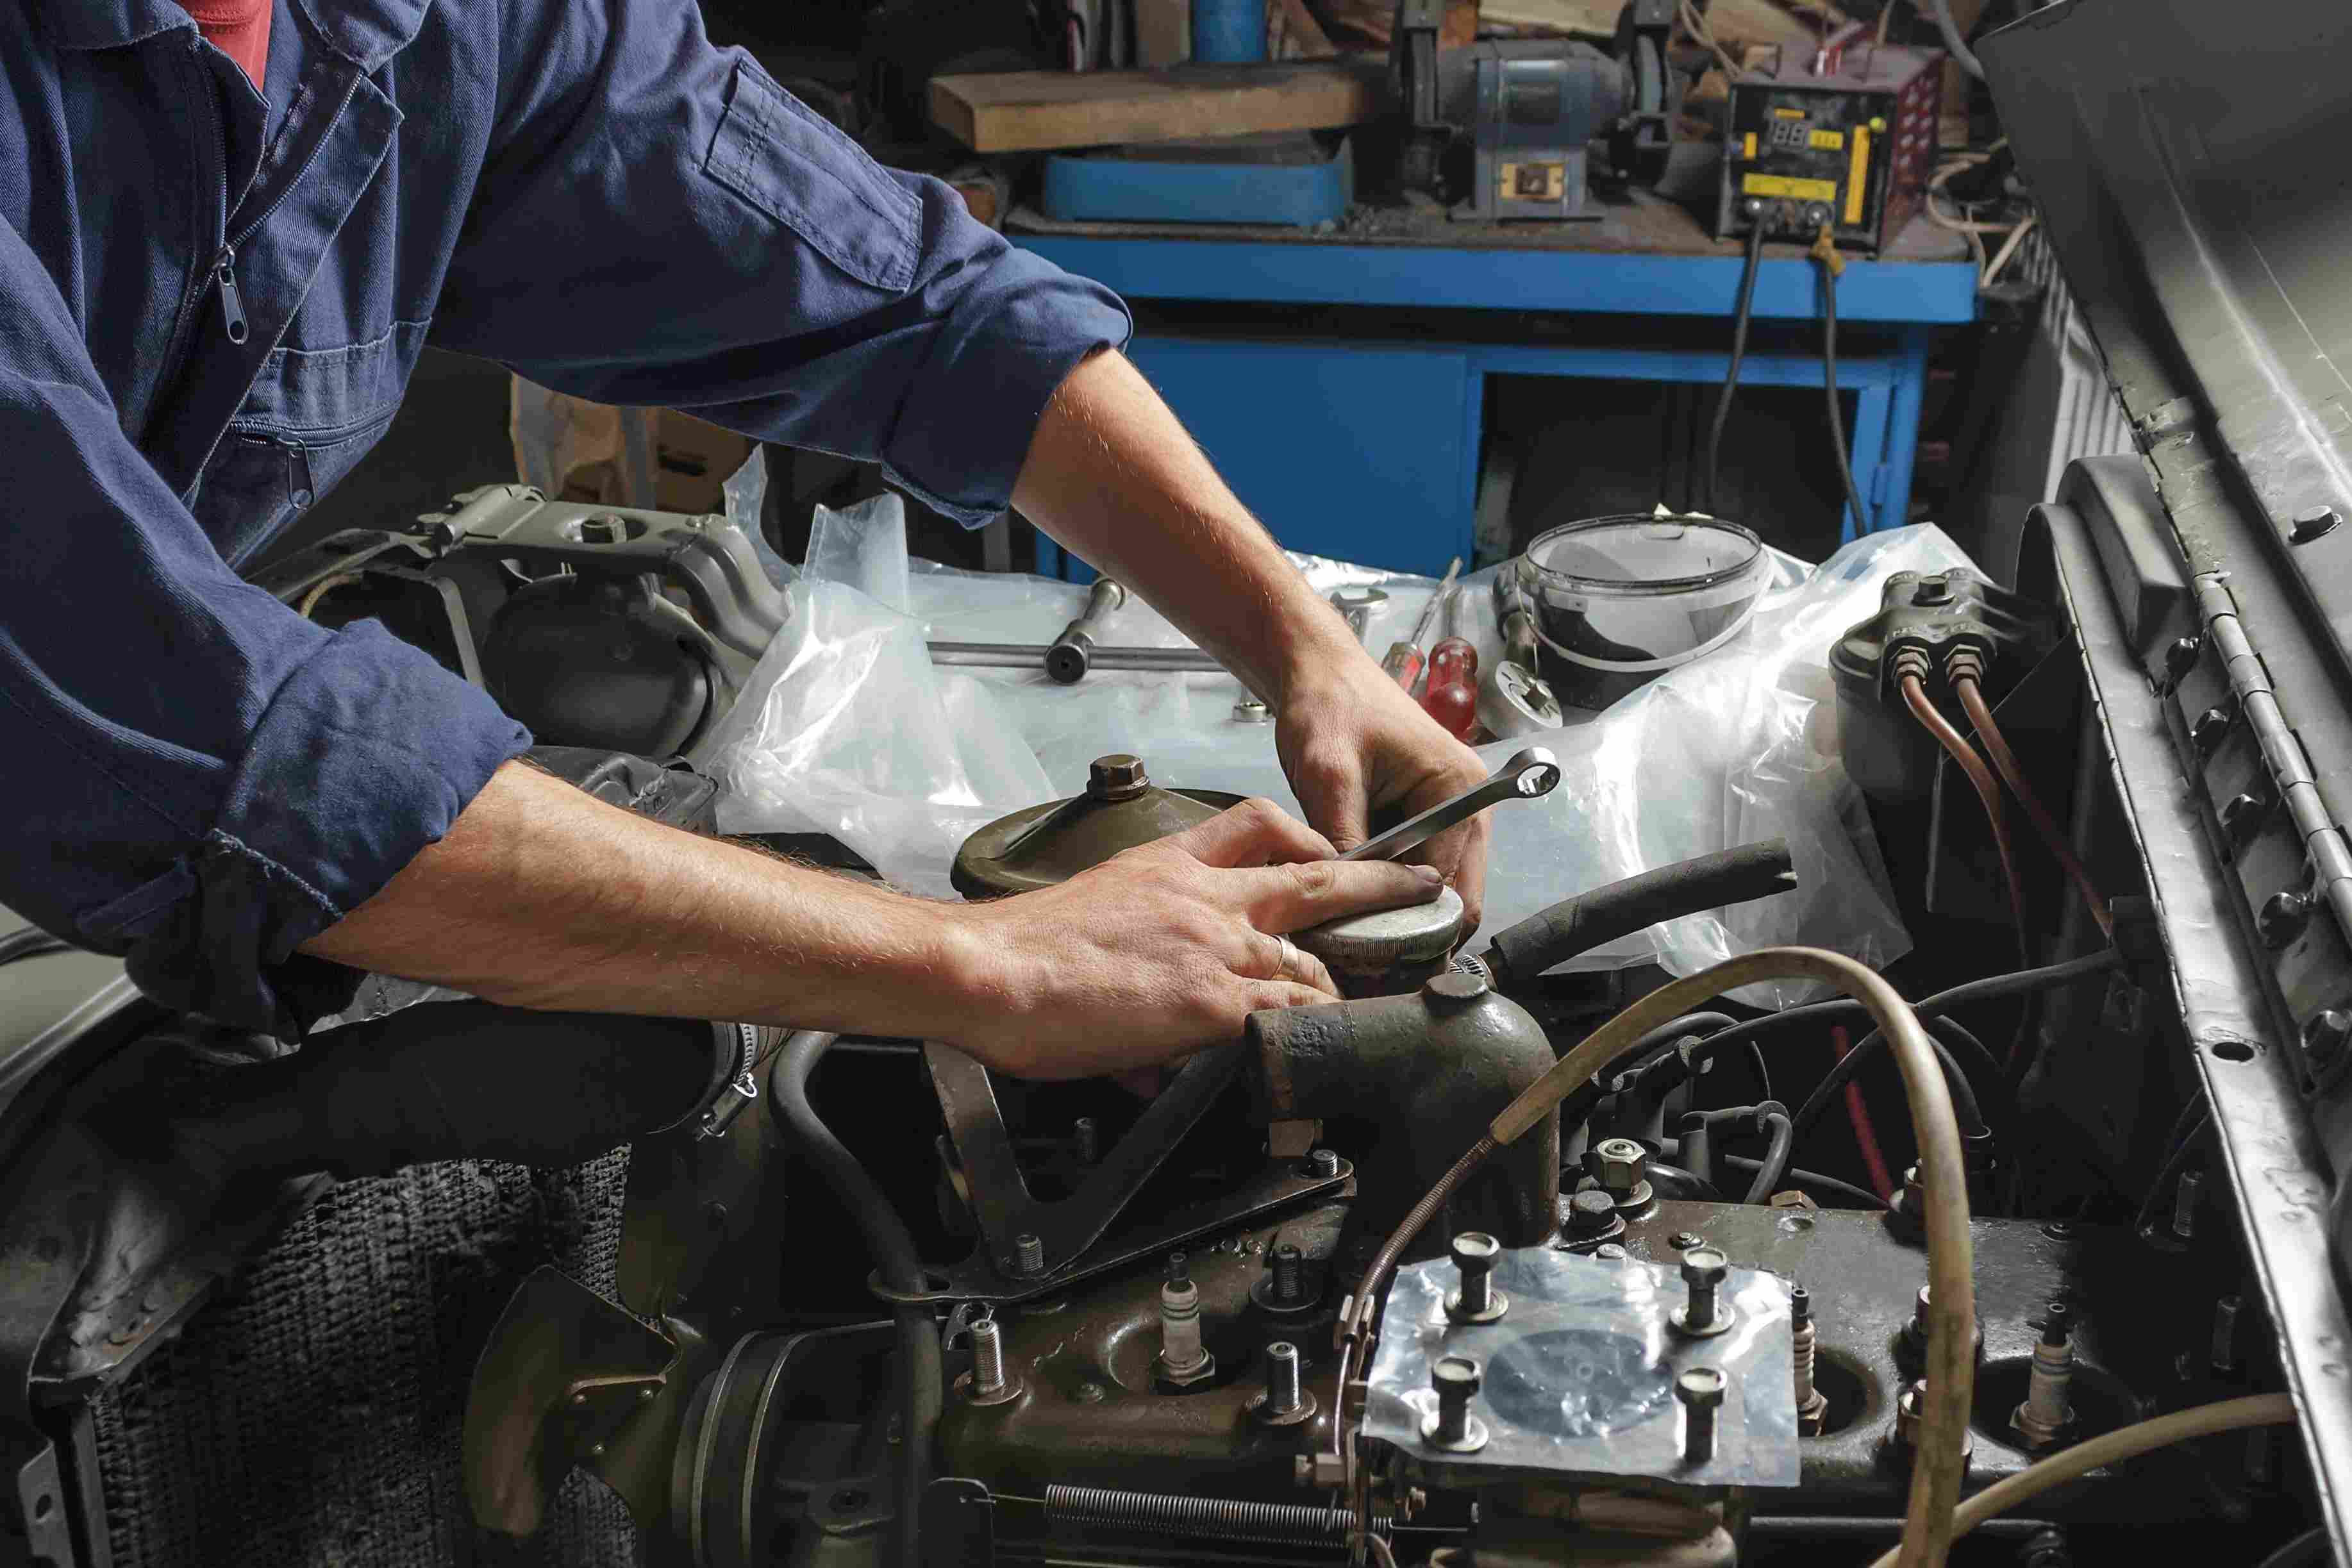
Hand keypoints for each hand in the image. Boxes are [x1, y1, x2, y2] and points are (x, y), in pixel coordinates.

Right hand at [945, 798, 1442, 1079]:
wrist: (988, 969)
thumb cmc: (1020, 952)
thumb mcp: (1093, 921)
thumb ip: (1139, 960)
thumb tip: (1149, 1045)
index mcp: (1172, 866)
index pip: (1256, 826)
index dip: (1307, 837)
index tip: (1333, 850)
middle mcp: (1207, 898)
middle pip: (1316, 878)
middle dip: (1377, 883)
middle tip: (1422, 888)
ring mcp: (1217, 948)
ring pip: (1312, 960)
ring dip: (1344, 985)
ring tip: (1376, 1003)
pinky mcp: (1213, 1003)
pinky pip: (1289, 1015)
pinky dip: (1314, 1034)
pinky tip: (1329, 1052)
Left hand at [1276, 651, 1493, 931]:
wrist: (1319, 672)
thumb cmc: (1328, 708)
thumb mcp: (1328, 774)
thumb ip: (1345, 840)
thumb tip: (1349, 905)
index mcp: (1460, 790)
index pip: (1449, 885)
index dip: (1409, 923)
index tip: (1367, 952)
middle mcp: (1469, 807)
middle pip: (1455, 895)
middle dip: (1411, 926)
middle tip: (1361, 956)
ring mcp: (1452, 814)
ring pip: (1434, 887)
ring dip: (1398, 907)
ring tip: (1351, 930)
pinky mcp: (1427, 819)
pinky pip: (1416, 868)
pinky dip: (1389, 886)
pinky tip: (1353, 898)